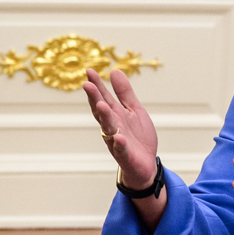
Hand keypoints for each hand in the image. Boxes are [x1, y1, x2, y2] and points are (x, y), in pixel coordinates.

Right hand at [83, 68, 160, 191]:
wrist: (146, 164)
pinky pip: (121, 149)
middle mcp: (112, 126)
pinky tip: (119, 137)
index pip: (103, 97)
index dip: (97, 85)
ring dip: (104, 117)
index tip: (89, 71)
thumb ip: (124, 93)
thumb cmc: (138, 137)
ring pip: (108, 128)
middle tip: (87, 84)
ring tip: (101, 105)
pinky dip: (120, 144)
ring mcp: (117, 141)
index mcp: (114, 114)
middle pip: (101, 111)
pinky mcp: (125, 155)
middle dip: (94, 98)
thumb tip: (114, 71)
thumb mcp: (134, 110)